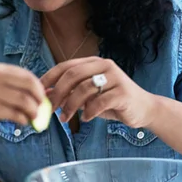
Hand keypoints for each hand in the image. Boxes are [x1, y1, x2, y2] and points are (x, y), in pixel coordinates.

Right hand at [0, 63, 44, 133]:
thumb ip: (8, 87)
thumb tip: (33, 95)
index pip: (27, 75)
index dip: (39, 87)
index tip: (42, 98)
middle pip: (30, 85)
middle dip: (40, 98)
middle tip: (41, 109)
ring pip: (25, 101)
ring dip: (34, 111)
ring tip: (33, 118)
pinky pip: (15, 114)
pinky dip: (23, 119)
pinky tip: (22, 122)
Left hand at [41, 56, 158, 127]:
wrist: (143, 109)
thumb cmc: (112, 102)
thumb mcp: (88, 96)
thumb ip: (70, 93)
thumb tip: (45, 95)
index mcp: (94, 63)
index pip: (66, 66)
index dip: (50, 78)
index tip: (38, 91)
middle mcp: (104, 66)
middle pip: (73, 75)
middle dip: (57, 93)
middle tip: (50, 108)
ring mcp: (115, 78)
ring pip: (84, 89)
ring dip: (70, 106)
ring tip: (65, 118)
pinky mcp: (123, 93)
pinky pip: (99, 102)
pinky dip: (88, 112)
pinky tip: (85, 119)